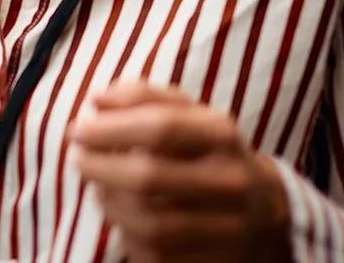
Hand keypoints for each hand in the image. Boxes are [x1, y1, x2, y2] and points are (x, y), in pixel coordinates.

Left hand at [69, 81, 292, 262]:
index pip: (161, 127)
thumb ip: (143, 97)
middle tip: (77, 158)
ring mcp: (229, 228)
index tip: (77, 129)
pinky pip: (156, 254)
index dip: (110, 129)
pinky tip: (119, 213)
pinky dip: (126, 233)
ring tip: (97, 185)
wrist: (266, 208)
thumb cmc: (207, 151)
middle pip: (149, 178)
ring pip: (149, 223)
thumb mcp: (189, 113)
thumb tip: (97, 100)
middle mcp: (231, 182)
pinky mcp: (216, 262)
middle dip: (99, 167)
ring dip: (109, 203)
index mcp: (222, 136)